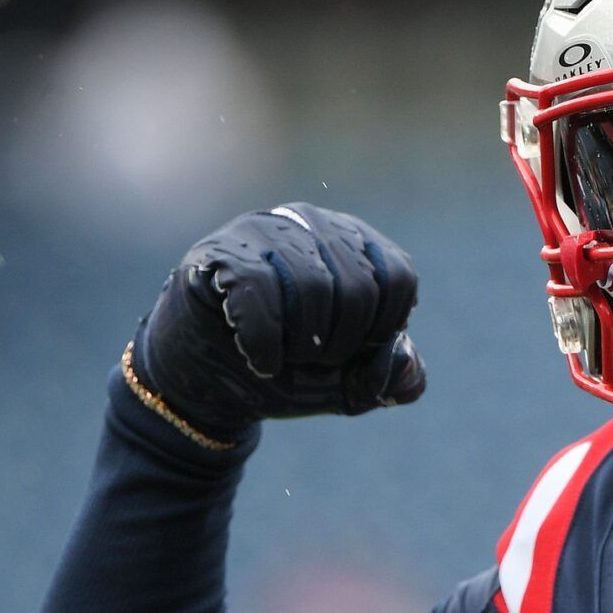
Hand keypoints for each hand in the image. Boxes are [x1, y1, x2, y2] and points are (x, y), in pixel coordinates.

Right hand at [134, 203, 424, 436]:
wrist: (205, 388)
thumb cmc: (283, 372)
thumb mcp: (345, 384)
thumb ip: (387, 376)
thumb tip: (407, 362)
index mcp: (353, 245)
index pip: (398, 277)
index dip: (382, 331)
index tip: (352, 354)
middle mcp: (311, 225)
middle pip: (359, 287)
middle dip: (340, 345)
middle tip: (310, 361)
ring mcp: (263, 232)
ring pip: (312, 288)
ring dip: (302, 345)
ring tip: (284, 358)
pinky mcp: (219, 254)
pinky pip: (259, 291)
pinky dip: (266, 343)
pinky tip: (261, 361)